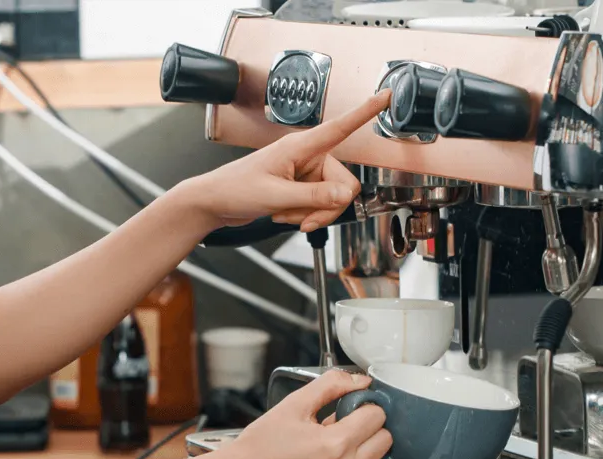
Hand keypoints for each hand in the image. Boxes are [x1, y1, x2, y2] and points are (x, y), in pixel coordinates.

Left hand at [175, 90, 390, 232]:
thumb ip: (313, 197)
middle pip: (343, 183)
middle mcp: (307, 156)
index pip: (340, 126)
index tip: (387, 96)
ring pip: (333, 199)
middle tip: (302, 218)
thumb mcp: (275, 196)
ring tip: (286, 214)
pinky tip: (285, 215)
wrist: (215, 203)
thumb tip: (345, 195)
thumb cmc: (235, 189)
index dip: (366, 112)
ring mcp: (305, 173)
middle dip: (326, 206)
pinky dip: (305, 215)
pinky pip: (320, 205)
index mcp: (300, 147)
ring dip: (312, 213)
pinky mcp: (301, 188)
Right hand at [212, 369, 395, 458]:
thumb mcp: (292, 405)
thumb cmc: (258, 447)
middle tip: (343, 426)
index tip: (349, 408)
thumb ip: (330, 385)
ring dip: (373, 455)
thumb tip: (359, 380)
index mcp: (333, 444)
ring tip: (349, 448)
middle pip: (385, 440)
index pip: (376, 416)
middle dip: (367, 428)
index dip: (362, 405)